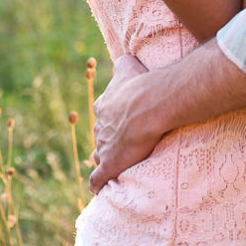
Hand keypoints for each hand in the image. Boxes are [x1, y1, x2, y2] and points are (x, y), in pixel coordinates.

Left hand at [88, 55, 158, 193]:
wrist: (148, 104)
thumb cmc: (142, 84)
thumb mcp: (128, 65)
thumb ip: (122, 63)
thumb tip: (122, 58)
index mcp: (104, 106)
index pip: (104, 115)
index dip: (113, 120)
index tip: (124, 122)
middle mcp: (100, 126)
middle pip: (101, 135)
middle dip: (109, 140)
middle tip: (125, 143)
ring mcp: (103, 146)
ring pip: (99, 156)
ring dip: (105, 160)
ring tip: (117, 164)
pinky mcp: (109, 164)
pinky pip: (97, 179)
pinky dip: (98, 184)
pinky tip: (100, 188)